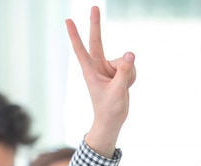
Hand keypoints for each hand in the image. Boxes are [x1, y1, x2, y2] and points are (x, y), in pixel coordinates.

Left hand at [65, 6, 135, 156]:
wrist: (112, 120)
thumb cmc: (109, 109)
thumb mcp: (118, 91)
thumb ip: (124, 72)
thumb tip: (130, 53)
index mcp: (90, 71)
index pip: (81, 50)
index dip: (75, 35)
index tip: (68, 21)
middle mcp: (98, 66)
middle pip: (98, 41)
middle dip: (96, 24)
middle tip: (93, 6)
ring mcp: (109, 68)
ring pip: (124, 60)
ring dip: (128, 74)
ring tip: (121, 88)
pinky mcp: (119, 71)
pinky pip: (131, 66)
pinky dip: (132, 77)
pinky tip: (126, 87)